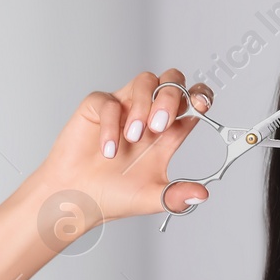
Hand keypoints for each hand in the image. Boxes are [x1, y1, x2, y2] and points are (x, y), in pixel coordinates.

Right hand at [34, 68, 214, 225]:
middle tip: (160, 125)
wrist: (77, 199)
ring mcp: (123, 108)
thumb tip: (202, 195)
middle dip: (170, 96)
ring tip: (133, 137)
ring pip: (145, 80)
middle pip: (171, 82)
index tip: (201, 105)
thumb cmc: (113, 196)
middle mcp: (148, 115)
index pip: (192, 102)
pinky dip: (111, 124)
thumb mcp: (151, 199)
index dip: (200, 96)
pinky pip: (109, 100)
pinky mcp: (97, 107)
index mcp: (168, 134)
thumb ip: (177, 196)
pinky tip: (109, 150)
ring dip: (143, 105)